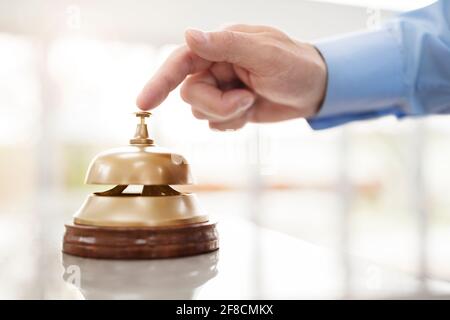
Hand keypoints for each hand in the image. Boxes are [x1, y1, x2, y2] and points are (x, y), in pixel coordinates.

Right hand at [137, 24, 326, 130]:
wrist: (315, 90)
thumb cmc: (296, 65)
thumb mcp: (265, 53)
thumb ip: (226, 45)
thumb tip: (189, 34)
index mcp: (220, 46)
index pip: (180, 61)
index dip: (160, 81)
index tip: (143, 104)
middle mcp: (216, 66)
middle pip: (191, 94)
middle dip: (218, 105)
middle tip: (246, 100)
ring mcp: (221, 88)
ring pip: (201, 111)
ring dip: (227, 114)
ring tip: (251, 102)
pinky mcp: (229, 107)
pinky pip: (214, 123)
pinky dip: (231, 123)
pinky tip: (248, 112)